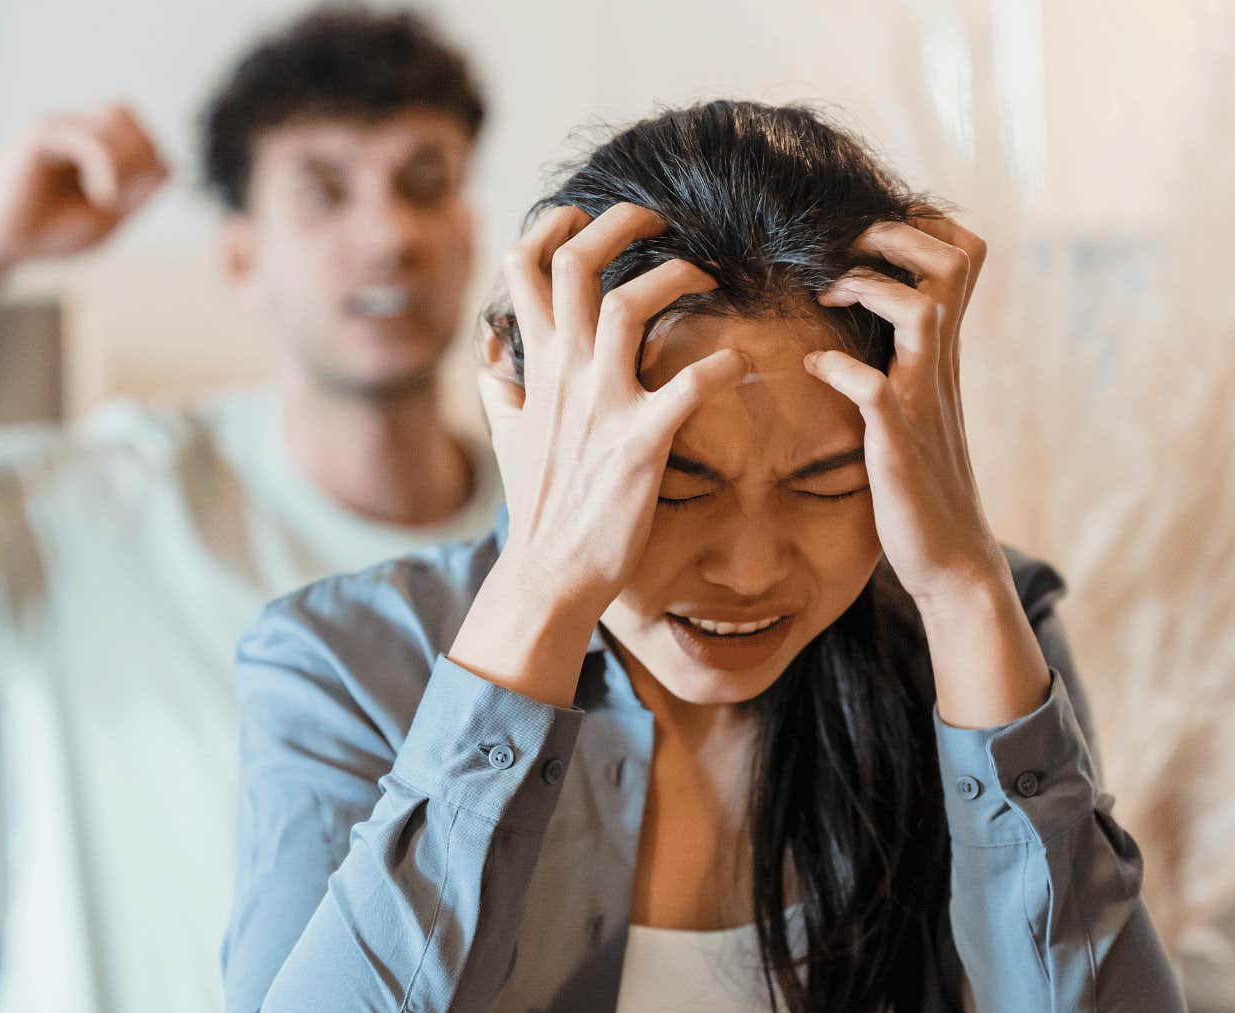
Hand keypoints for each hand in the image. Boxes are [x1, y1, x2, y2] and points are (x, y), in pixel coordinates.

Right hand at [0, 103, 168, 270]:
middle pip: (132, 120)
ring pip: (119, 119)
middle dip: (141, 162)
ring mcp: (58, 126)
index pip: (141, 133)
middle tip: (121, 201)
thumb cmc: (47, 233)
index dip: (150, 166)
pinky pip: (92, 137)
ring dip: (127, 164)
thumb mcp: (108, 218)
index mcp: (91, 144)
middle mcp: (74, 127)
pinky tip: (101, 197)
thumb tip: (169, 165)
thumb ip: (139, 194)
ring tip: (108, 200)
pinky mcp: (40, 135)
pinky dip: (109, 168)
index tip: (128, 204)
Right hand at [479, 202, 749, 619]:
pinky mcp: (642, 442)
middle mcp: (564, 374)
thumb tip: (492, 359)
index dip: (553, 227)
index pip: (524, 268)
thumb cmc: (538, 507)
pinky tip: (741, 364)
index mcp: (535, 367)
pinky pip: (691, 383)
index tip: (583, 216)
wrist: (548, 574)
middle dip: (618, 224)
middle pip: (576, 265)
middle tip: (657, 221)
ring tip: (704, 278)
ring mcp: (601, 405)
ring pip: (629, 303)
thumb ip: (503, 392)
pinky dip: (724, 364)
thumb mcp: (508, 439)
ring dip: (675, 276)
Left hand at [806, 216, 1006, 611]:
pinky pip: (874, 390)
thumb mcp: (915, 405)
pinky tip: (813, 369)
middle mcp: (942, 367)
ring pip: (923, 313)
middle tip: (846, 251)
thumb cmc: (921, 482)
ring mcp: (925, 402)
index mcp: (943, 354)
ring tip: (827, 294)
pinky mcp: (900, 444)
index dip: (921, 226)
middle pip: (955, 264)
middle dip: (896, 236)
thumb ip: (898, 361)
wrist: (951, 560)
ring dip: (869, 289)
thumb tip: (853, 328)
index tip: (868, 236)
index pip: (964, 258)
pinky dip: (838, 369)